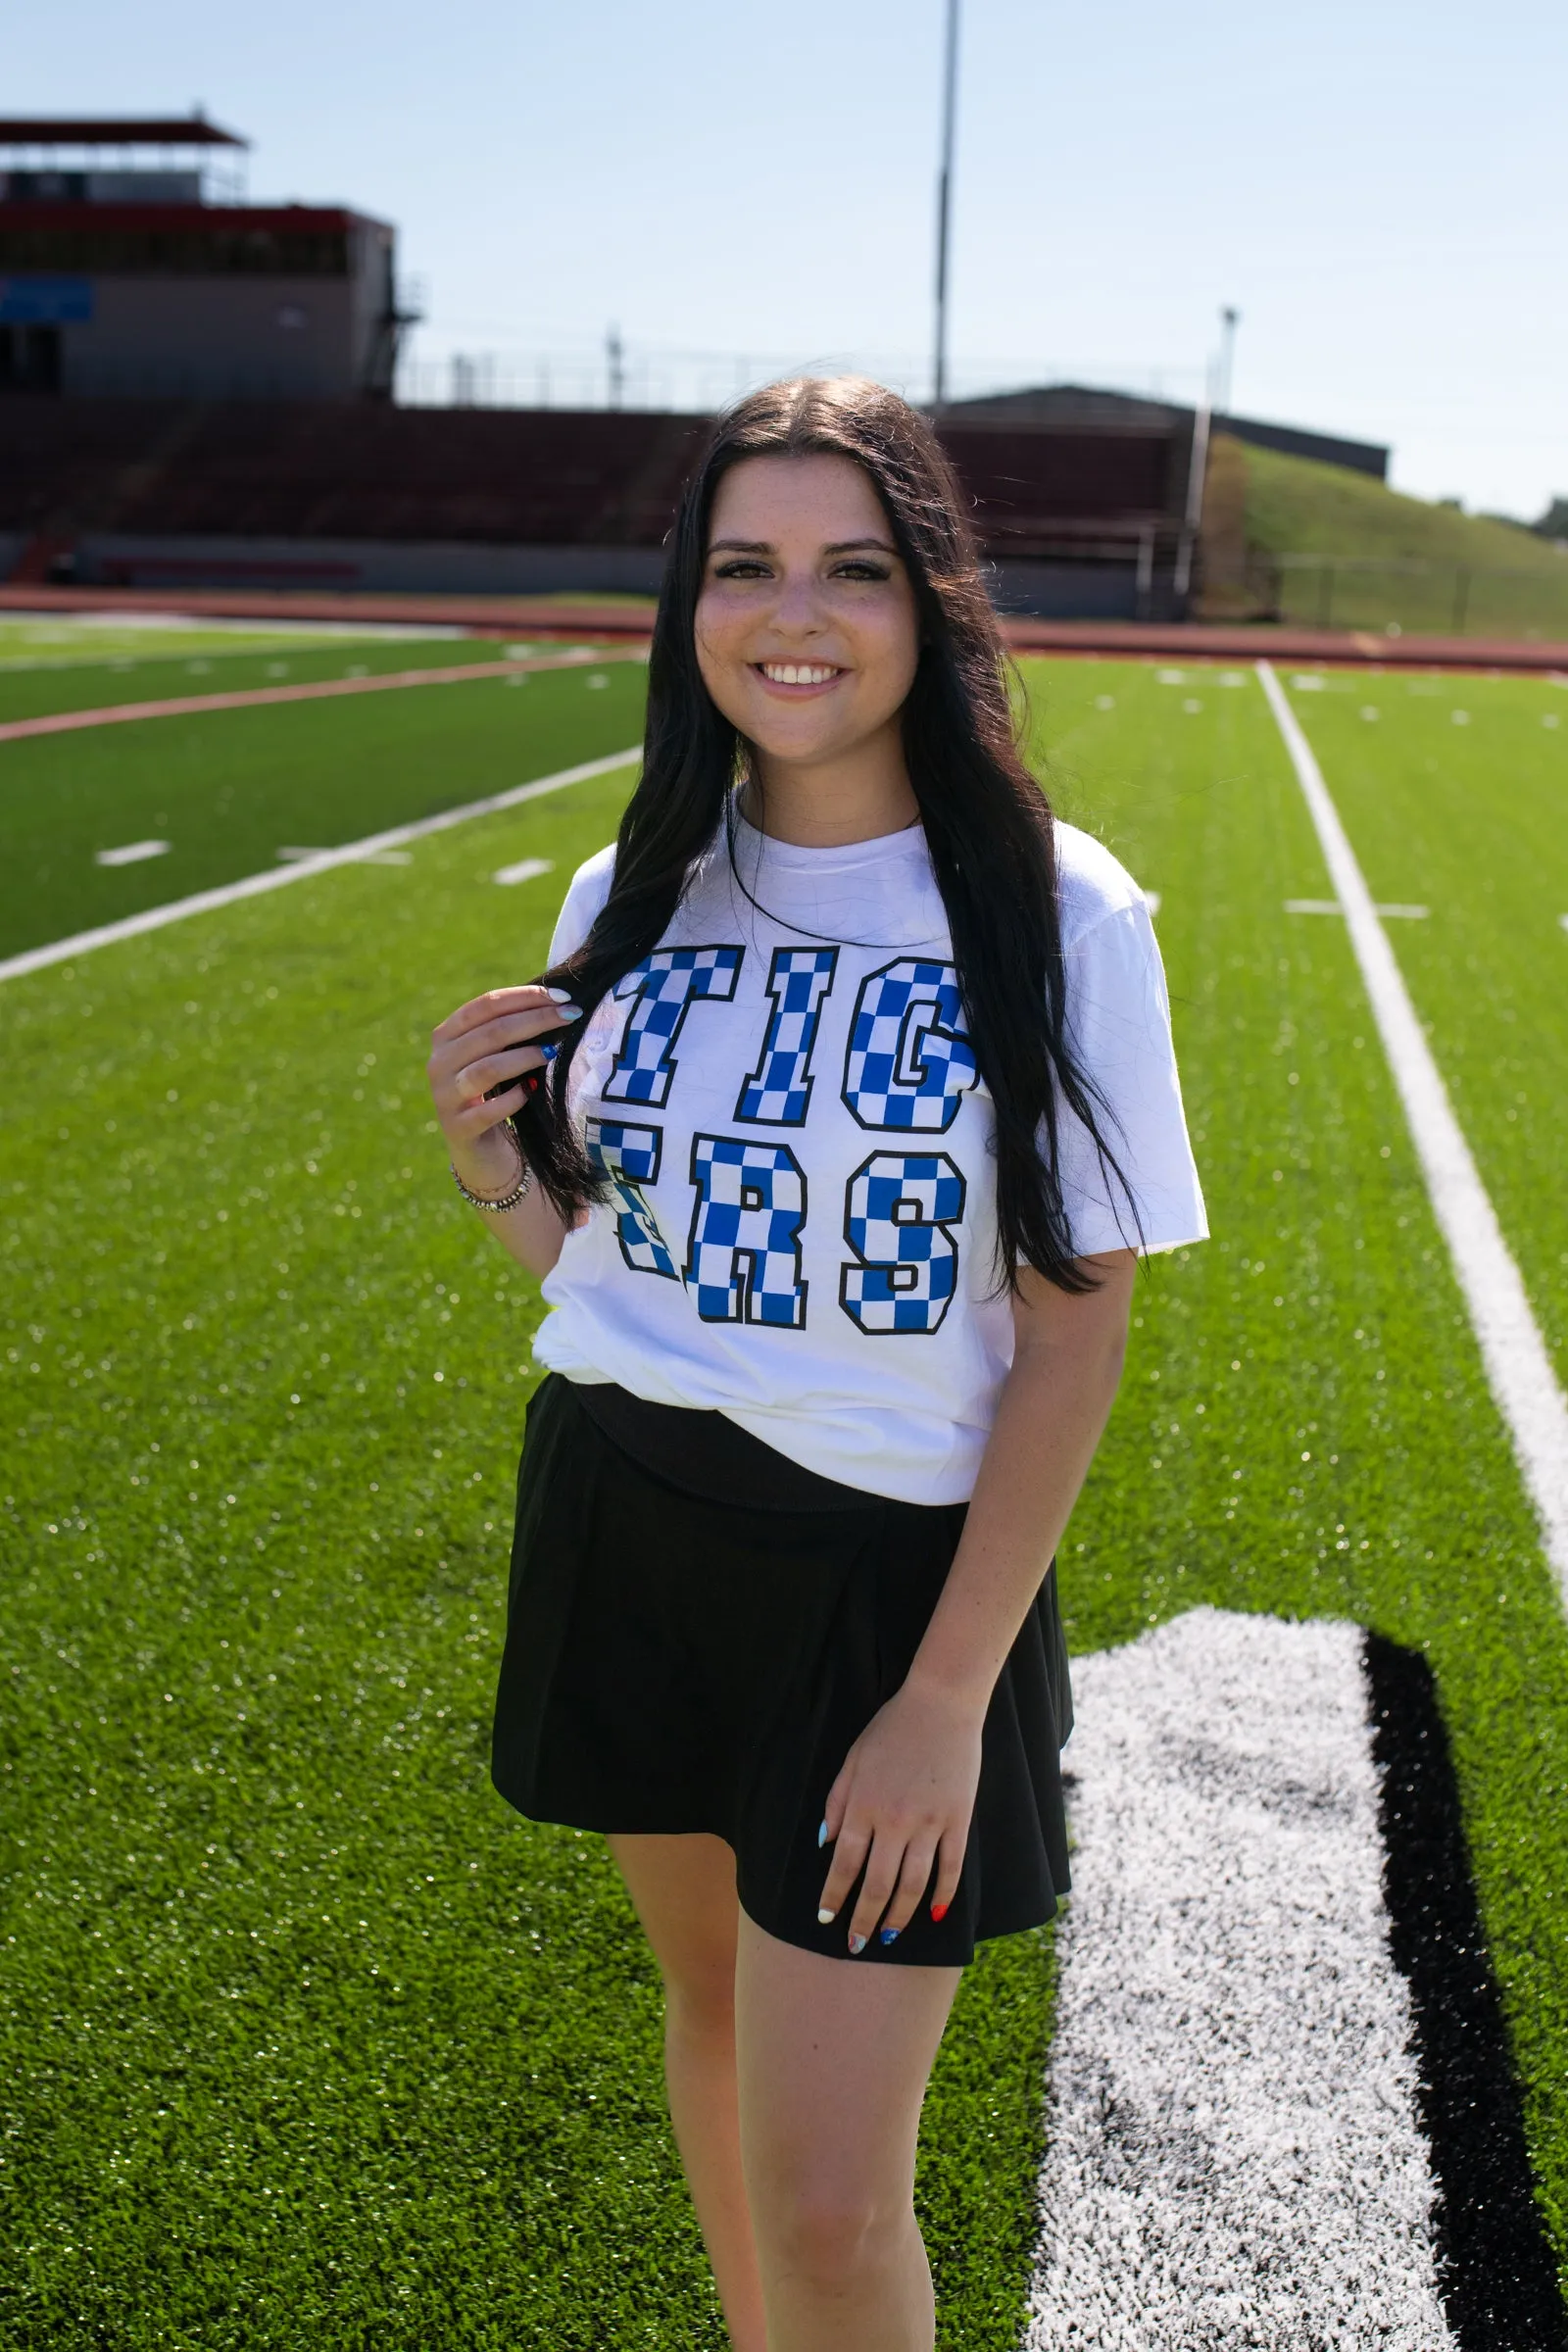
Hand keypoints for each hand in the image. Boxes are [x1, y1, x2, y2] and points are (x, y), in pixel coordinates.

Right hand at [427, 985, 579, 1190]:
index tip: (561, 996)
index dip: (524, 997)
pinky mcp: (458, 1128)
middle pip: (490, 1033)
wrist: (481, 1151)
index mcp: (446, 1036)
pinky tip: (531, 1091)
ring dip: (525, 1057)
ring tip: (552, 1052)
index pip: (485, 1005)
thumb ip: (511, 1031)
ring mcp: (445, 1097)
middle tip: (571, 1016)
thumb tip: (556, 1002)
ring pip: (487, 1069)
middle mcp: (439, 1063)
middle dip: (535, 1020)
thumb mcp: (497, 1056)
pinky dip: (513, 1099)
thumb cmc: (495, 1094)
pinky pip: (488, 1110)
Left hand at [816, 1679, 983, 1953]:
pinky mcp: (958, 1820)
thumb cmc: (890, 1729)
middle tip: (856, 1944)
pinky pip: (951, 1867)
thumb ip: (837, 1802)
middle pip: (877, 1885)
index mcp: (864, 1805)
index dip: (834, 1896)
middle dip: (864, 1919)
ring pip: (913, 1885)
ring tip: (889, 1935)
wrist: (940, 1704)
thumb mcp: (852, 1759)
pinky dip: (944, 1895)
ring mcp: (930, 1822)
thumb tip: (823, 1844)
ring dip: (900, 1916)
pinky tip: (935, 1914)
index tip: (826, 1920)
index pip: (844, 1864)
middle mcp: (895, 1821)